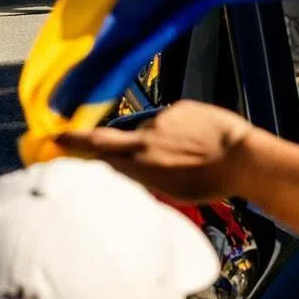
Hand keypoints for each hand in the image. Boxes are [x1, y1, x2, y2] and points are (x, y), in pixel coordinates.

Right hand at [58, 100, 254, 202]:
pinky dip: (177, 130)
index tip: (56, 141)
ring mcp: (161, 120)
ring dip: (157, 140)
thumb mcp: (171, 191)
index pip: (99, 152)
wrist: (242, 158)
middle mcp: (145, 139)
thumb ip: (145, 175)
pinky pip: (170, 119)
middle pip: (105, 136)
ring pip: (148, 130)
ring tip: (185, 154)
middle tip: (60, 134)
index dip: (75, 146)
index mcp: (141, 164)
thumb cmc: (211, 182)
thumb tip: (130, 167)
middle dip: (79, 136)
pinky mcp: (178, 107)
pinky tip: (197, 141)